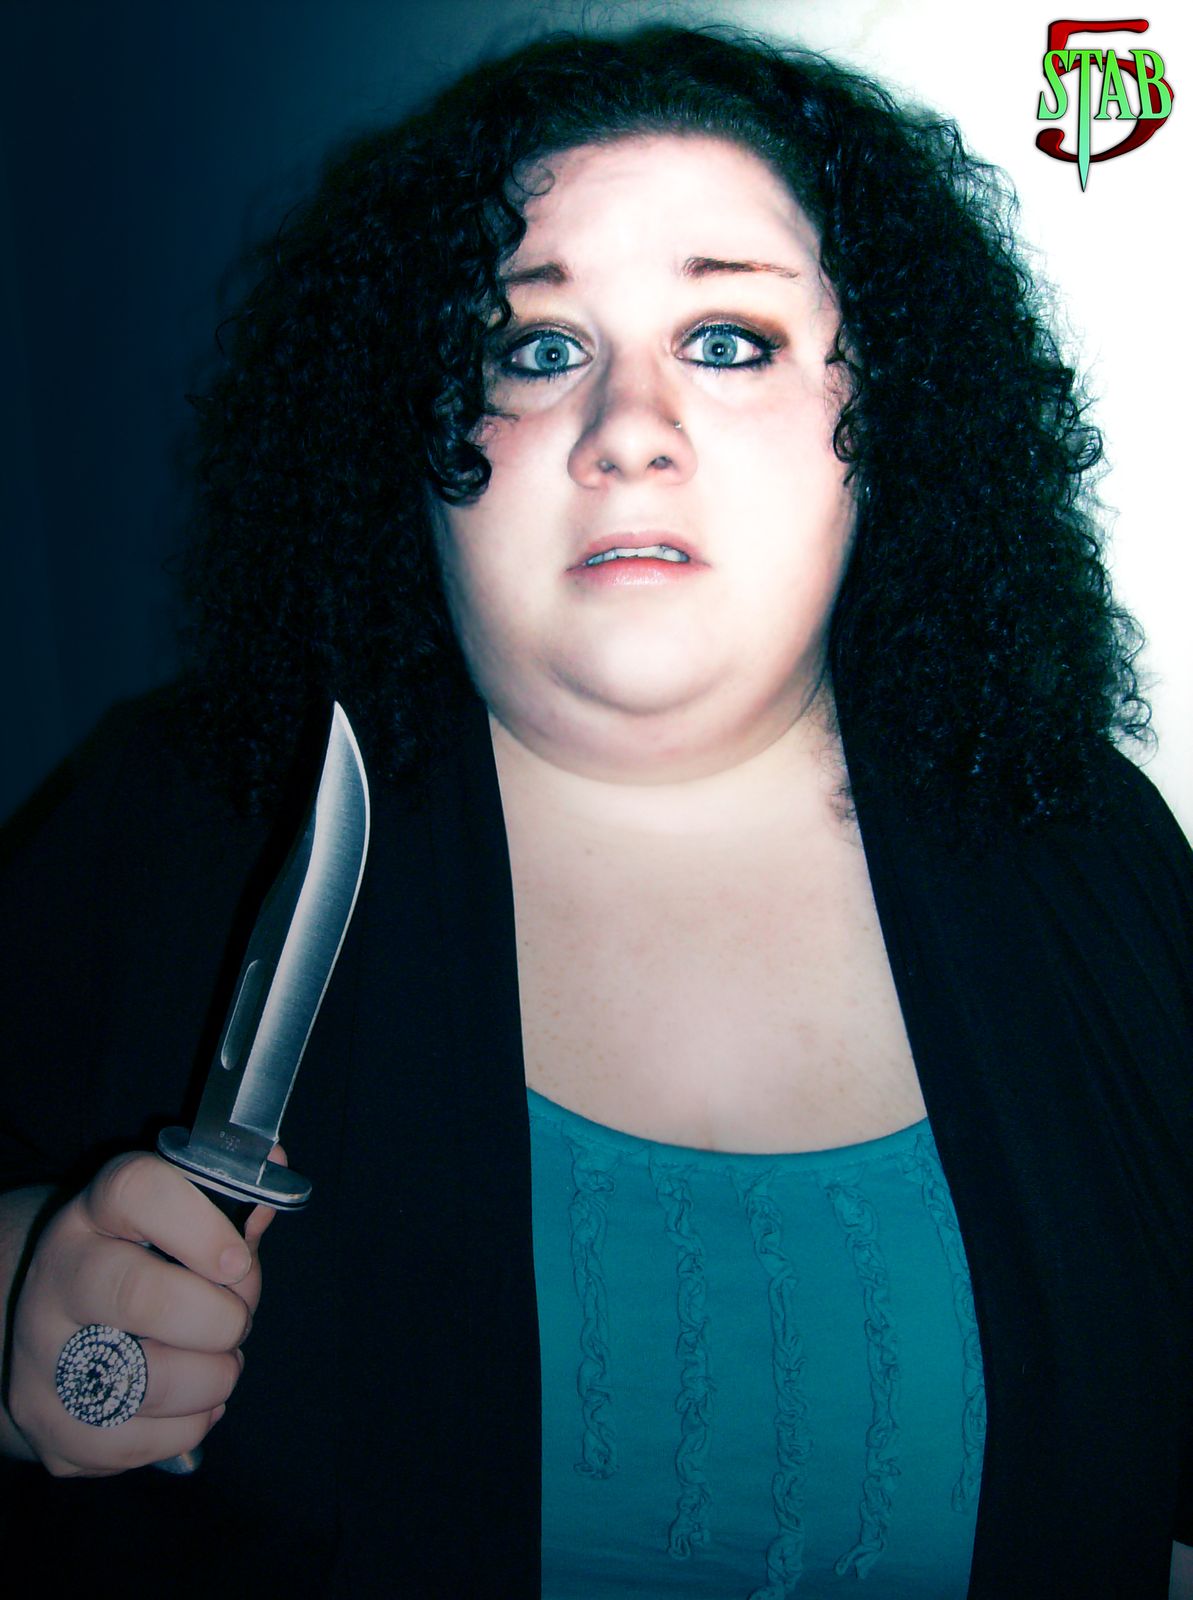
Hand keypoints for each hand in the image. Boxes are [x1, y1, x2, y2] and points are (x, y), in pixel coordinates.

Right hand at [6, 1150, 278, 1475]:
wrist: (60, 1329)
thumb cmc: (145, 1264)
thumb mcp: (178, 1222)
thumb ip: (229, 1200)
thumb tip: (276, 1166)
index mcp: (96, 1212)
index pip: (137, 1191)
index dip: (199, 1224)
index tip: (240, 1257)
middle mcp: (60, 1277)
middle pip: (140, 1295)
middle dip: (219, 1317)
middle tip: (238, 1320)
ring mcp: (44, 1356)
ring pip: (149, 1381)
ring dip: (213, 1377)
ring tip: (220, 1362)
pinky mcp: (50, 1426)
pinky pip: (140, 1442)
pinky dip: (190, 1426)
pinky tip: (194, 1402)